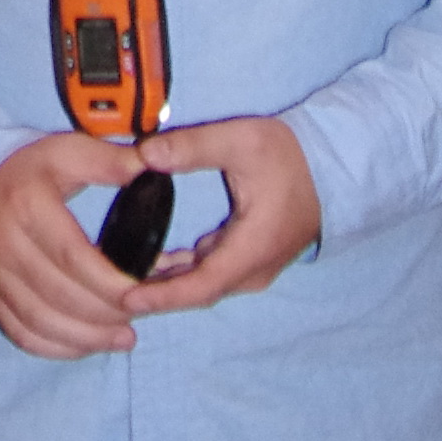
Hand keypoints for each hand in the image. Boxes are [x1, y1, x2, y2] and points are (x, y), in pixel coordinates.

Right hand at [0, 131, 154, 358]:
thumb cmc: (31, 172)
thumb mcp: (68, 152)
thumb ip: (110, 161)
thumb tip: (155, 168)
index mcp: (27, 207)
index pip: (72, 256)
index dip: (110, 282)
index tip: (143, 292)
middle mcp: (4, 246)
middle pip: (60, 295)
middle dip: (107, 312)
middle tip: (141, 312)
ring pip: (41, 323)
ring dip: (88, 338)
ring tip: (124, 336)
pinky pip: (23, 335)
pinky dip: (58, 348)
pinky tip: (88, 344)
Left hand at [118, 116, 321, 316]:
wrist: (331, 168)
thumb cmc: (289, 156)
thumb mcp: (240, 140)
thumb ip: (192, 147)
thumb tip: (145, 153)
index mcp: (252, 248)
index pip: (202, 286)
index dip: (163, 296)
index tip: (127, 299)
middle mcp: (253, 269)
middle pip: (199, 293)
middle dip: (157, 296)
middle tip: (110, 292)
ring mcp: (253, 268)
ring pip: (204, 287)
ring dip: (168, 285)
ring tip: (122, 278)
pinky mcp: (249, 259)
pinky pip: (212, 276)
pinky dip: (183, 274)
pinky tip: (155, 263)